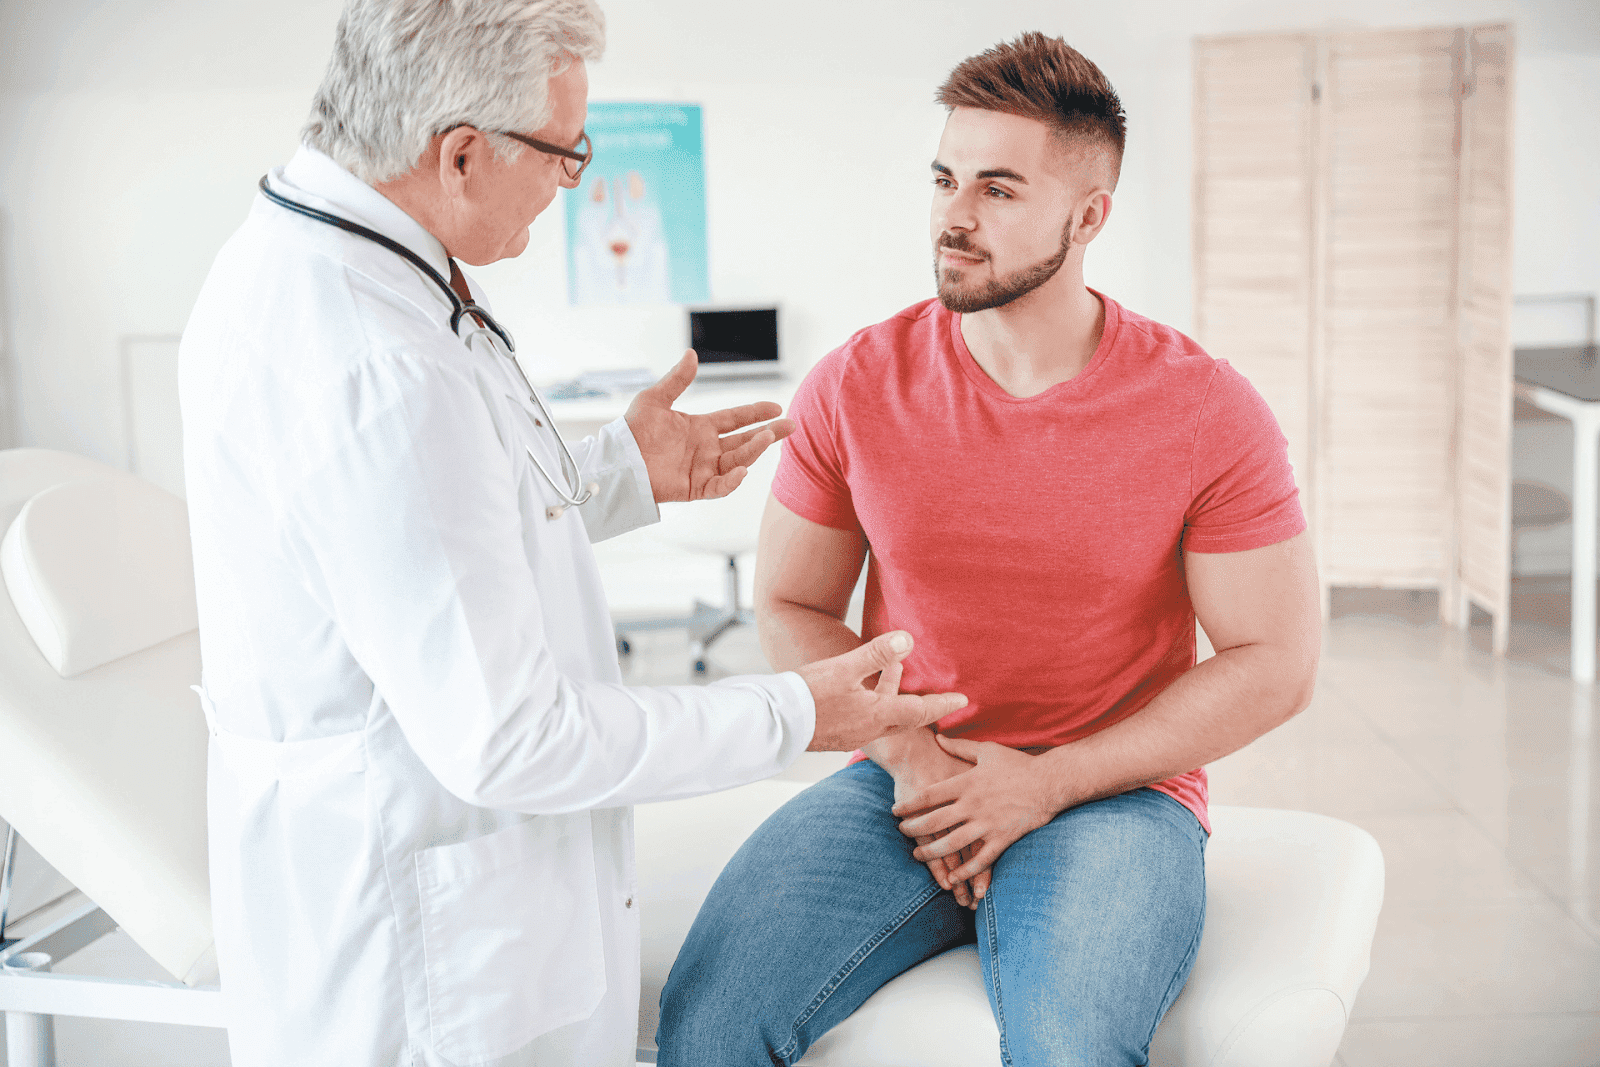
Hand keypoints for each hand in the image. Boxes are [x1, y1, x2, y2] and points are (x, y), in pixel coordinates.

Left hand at [624, 350, 794, 501]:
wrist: (618, 460)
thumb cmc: (632, 430)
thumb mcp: (654, 399)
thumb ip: (677, 380)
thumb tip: (692, 354)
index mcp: (700, 427)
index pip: (735, 418)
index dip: (756, 412)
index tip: (777, 407)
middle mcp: (706, 448)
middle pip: (744, 440)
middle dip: (768, 433)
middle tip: (791, 427)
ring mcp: (703, 468)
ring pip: (737, 460)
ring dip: (754, 449)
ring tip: (767, 437)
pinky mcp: (695, 488)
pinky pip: (719, 486)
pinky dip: (732, 480)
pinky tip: (742, 470)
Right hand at [795, 632, 966, 752]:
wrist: (774, 723)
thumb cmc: (808, 695)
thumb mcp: (844, 668)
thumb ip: (876, 654)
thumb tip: (908, 639)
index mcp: (877, 716)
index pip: (920, 711)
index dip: (943, 704)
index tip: (964, 701)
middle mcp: (869, 729)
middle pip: (905, 718)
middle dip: (922, 705)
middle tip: (939, 696)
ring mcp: (851, 734)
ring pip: (883, 717)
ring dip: (893, 695)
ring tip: (895, 669)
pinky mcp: (835, 734)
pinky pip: (866, 719)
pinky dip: (874, 702)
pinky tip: (862, 689)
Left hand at [891, 736, 1057, 885]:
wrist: (1050, 782)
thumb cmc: (1018, 764)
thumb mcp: (987, 750)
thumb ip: (960, 747)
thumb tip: (939, 737)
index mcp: (967, 783)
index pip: (929, 796)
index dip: (909, 806)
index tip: (896, 812)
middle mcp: (973, 805)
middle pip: (935, 821)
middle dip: (914, 829)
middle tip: (902, 833)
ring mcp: (988, 823)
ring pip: (953, 843)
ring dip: (932, 853)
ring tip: (918, 855)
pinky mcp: (1003, 838)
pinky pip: (980, 860)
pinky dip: (965, 871)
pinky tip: (953, 878)